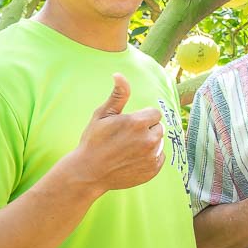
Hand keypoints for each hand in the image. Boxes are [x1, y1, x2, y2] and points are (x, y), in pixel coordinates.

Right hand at [73, 74, 165, 192]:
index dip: (142, 117)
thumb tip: (120, 75)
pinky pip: (159, 157)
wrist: (88, 173)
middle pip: (159, 127)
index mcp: (138, 123)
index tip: (128, 125)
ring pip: (159, 143)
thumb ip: (118, 95)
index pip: (154, 113)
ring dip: (149, 143)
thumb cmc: (93, 141)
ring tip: (128, 149)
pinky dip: (150, 157)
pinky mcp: (153, 170)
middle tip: (127, 137)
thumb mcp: (102, 115)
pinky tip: (133, 159)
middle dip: (147, 129)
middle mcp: (149, 140)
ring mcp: (152, 156)